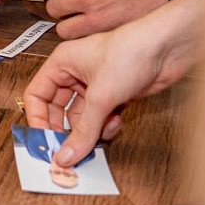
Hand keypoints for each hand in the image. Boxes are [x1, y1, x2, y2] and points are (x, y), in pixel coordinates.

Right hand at [23, 0, 204, 165]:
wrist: (167, 48)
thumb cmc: (130, 53)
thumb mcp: (100, 96)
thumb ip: (83, 130)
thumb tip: (66, 155)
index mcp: (61, 64)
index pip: (37, 95)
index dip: (38, 119)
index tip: (45, 142)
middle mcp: (75, 74)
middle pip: (59, 110)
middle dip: (66, 130)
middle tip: (71, 150)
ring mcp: (95, 86)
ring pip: (82, 118)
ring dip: (92, 129)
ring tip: (103, 130)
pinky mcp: (114, 95)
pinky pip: (101, 119)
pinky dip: (107, 126)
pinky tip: (117, 121)